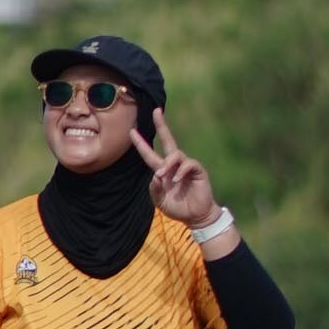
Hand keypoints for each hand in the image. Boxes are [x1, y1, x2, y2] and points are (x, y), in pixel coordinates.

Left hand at [131, 109, 227, 238]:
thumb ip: (155, 189)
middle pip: (168, 140)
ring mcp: (186, 166)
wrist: (195, 217)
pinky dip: (180, 170)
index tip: (131, 131)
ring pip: (175, 154)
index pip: (150, 154)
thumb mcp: (160, 201)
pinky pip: (188, 164)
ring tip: (163, 175)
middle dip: (161, 125)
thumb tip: (156, 175)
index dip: (141, 144)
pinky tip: (177, 179)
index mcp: (163, 171)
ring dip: (167, 163)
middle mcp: (174, 165)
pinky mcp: (198, 170)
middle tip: (156, 111)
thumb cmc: (178, 208)